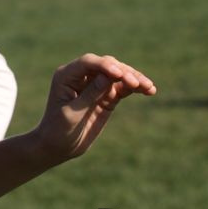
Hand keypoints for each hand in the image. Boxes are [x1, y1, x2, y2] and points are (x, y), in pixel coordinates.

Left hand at [35, 54, 155, 161]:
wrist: (59, 146)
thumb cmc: (59, 130)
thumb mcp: (73, 113)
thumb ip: (90, 94)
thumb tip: (108, 76)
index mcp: (66, 76)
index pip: (88, 62)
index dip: (105, 65)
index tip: (119, 74)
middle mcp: (81, 76)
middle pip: (106, 65)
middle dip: (123, 72)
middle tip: (137, 84)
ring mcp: (95, 85)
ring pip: (118, 74)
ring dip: (134, 78)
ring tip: (149, 87)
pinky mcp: (107, 96)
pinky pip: (123, 87)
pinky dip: (136, 87)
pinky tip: (149, 90)